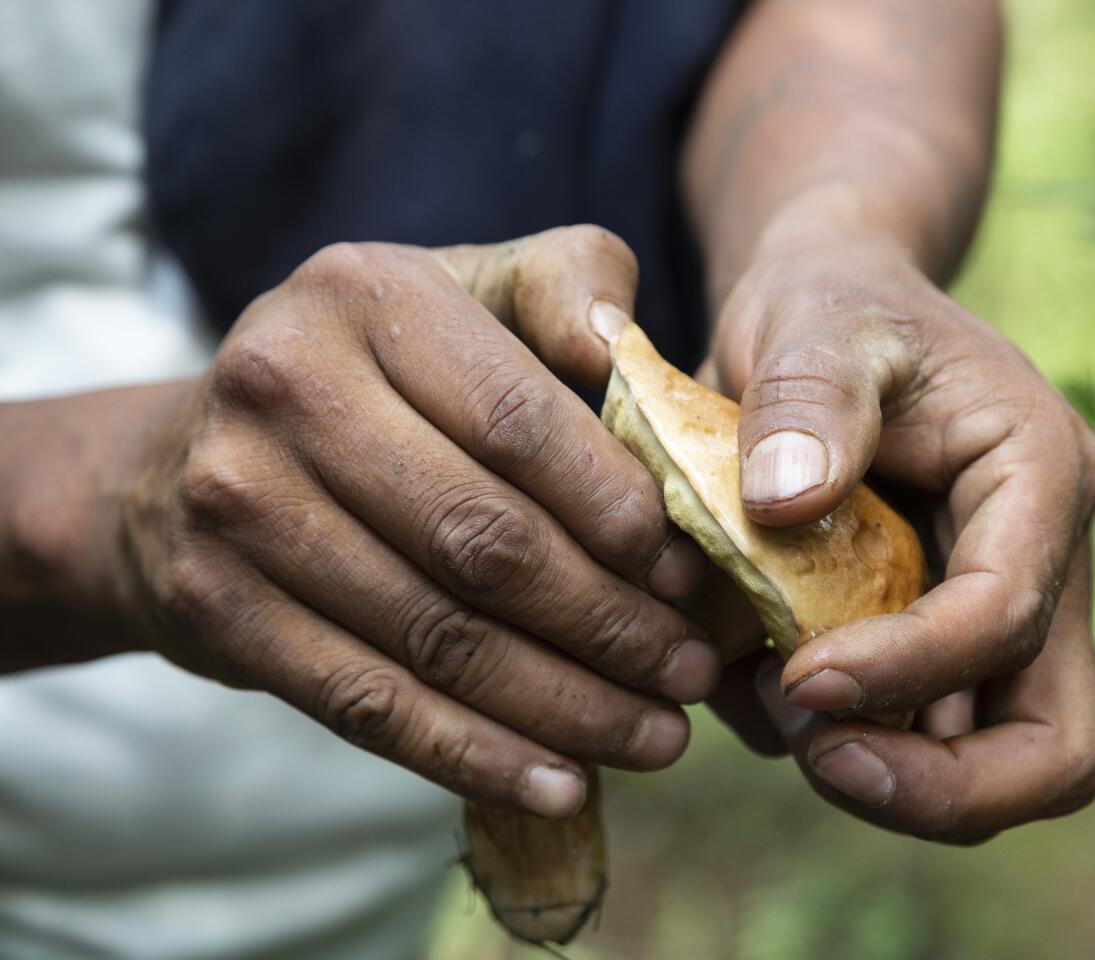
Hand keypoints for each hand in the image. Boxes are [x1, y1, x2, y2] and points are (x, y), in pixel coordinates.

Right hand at [112, 227, 716, 817]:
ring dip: (564, 704)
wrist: (192, 458)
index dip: (618, 510)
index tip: (693, 574)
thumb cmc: (378, 373)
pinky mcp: (216, 607)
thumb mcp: (466, 291)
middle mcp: (284, 387)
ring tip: (657, 734)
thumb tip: (624, 349)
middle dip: (611, 622)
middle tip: (693, 669)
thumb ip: (563, 287)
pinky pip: (366, 704)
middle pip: (483, 539)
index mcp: (363, 295)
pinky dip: (473, 756)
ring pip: (436, 634)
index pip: (518, 421)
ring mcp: (238, 504)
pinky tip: (560, 785)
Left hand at [703, 234, 1094, 842]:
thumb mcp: (815, 315)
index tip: (795, 676)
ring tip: (759, 693)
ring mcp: (989, 613)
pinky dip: (819, 733)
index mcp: (1039, 479)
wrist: (826, 311)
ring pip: (979, 761)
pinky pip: (898, 735)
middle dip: (937, 787)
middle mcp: (1038, 563)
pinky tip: (742, 672)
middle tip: (817, 752)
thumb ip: (807, 395)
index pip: (1008, 618)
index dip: (907, 672)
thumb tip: (788, 505)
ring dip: (870, 766)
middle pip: (1050, 748)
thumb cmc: (831, 301)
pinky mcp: (930, 640)